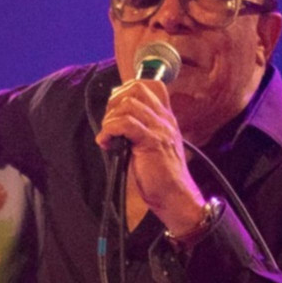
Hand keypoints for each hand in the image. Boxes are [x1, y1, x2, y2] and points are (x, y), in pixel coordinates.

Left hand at [96, 79, 204, 234]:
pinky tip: (106, 143)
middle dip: (114, 101)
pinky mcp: (152, 142)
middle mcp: (165, 119)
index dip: (128, 89)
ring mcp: (160, 129)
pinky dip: (109, 130)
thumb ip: (138, 130)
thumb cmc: (160, 176)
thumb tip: (113, 119)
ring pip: (128, 104)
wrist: (175, 197)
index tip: (115, 108)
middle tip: (108, 122)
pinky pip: (125, 124)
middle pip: (137, 88)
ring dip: (110, 119)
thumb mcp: (151, 145)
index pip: (152, 85)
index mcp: (166, 118)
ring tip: (107, 137)